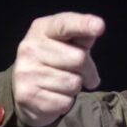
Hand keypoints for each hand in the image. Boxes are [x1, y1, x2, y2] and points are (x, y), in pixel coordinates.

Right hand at [12, 12, 105, 126]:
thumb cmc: (56, 60)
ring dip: (75, 87)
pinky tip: (54, 95)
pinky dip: (66, 102)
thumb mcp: (68, 43)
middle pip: (79, 59)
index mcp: (42, 29)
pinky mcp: (27, 95)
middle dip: (87, 70)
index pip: (65, 24)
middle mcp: (30, 48)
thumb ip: (82, 36)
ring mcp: (26, 72)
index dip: (83, 25)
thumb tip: (96, 28)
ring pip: (73, 83)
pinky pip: (65, 102)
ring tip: (63, 83)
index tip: (99, 26)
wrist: (26, 88)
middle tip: (81, 73)